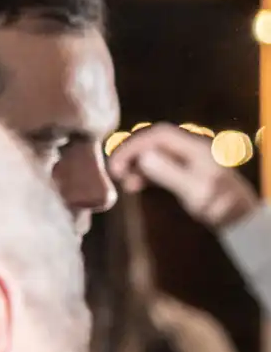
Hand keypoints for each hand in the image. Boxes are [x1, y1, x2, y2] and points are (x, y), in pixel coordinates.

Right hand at [111, 123, 260, 229]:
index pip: (157, 135)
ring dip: (136, 164)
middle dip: (131, 154)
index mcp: (194, 147)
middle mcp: (190, 148)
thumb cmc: (218, 205)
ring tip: (124, 182)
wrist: (237, 216)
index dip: (133, 146)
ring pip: (154, 152)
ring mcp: (187, 159)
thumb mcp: (193, 190)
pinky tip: (136, 185)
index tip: (116, 166)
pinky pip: (158, 164)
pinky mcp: (184, 170)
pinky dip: (144, 172)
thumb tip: (142, 157)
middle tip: (115, 174)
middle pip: (153, 141)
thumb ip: (168, 172)